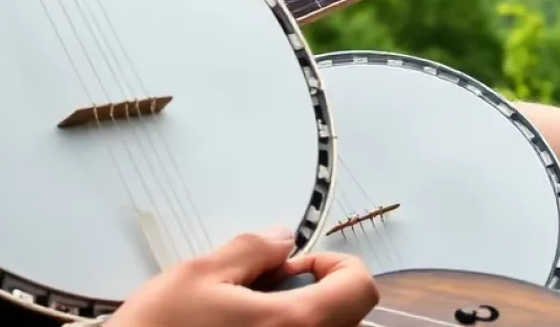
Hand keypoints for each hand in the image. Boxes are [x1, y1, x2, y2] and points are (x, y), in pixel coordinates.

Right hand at [107, 227, 377, 326]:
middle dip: (309, 295)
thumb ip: (253, 249)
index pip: (361, 287)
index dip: (336, 266)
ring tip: (240, 319)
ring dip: (291, 320)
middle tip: (260, 292)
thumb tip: (285, 240)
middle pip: (342, 317)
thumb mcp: (198, 275)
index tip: (295, 267)